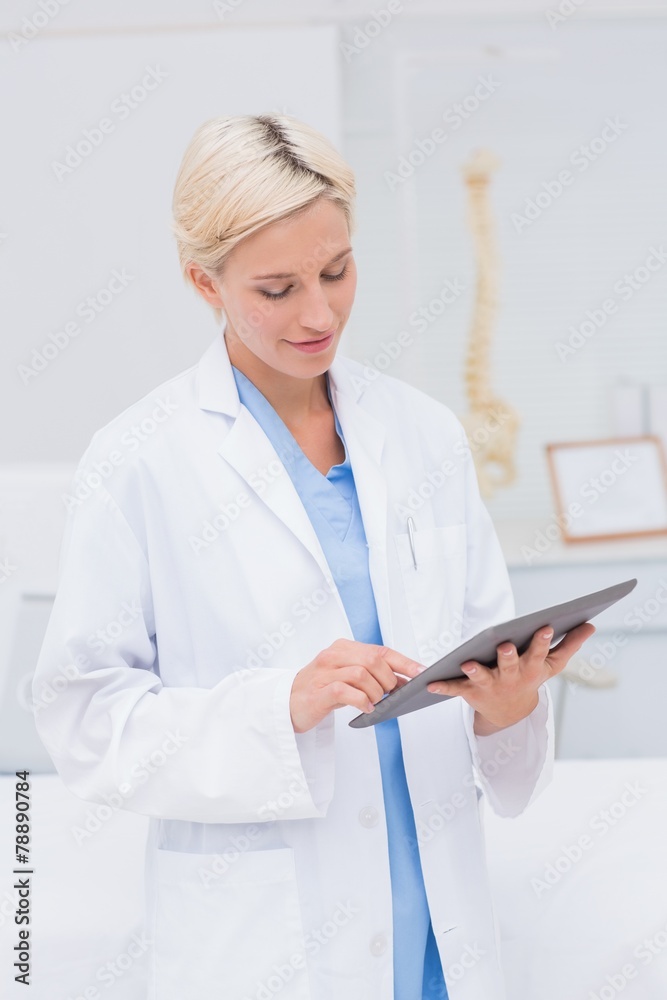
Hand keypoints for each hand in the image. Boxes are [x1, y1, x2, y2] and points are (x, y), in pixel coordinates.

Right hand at [289, 638, 423, 732]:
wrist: (286, 704)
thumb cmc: (321, 690)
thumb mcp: (347, 678)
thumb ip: (371, 675)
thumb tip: (403, 680)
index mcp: (343, 648)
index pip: (380, 650)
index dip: (403, 662)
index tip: (421, 672)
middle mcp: (333, 655)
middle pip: (373, 660)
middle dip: (388, 679)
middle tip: (388, 694)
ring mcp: (324, 672)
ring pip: (361, 674)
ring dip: (375, 692)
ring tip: (374, 702)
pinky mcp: (318, 691)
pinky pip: (346, 691)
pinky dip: (361, 700)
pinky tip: (365, 708)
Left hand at [426, 622, 596, 733]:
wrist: (510, 713)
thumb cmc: (531, 677)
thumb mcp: (552, 665)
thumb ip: (570, 644)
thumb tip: (590, 625)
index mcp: (531, 667)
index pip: (538, 651)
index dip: (541, 640)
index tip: (545, 626)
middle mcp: (512, 677)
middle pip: (510, 664)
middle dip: (508, 656)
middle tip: (505, 645)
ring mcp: (491, 685)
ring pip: (482, 677)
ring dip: (475, 671)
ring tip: (468, 664)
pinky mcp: (471, 692)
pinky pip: (455, 689)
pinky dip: (443, 687)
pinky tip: (429, 683)